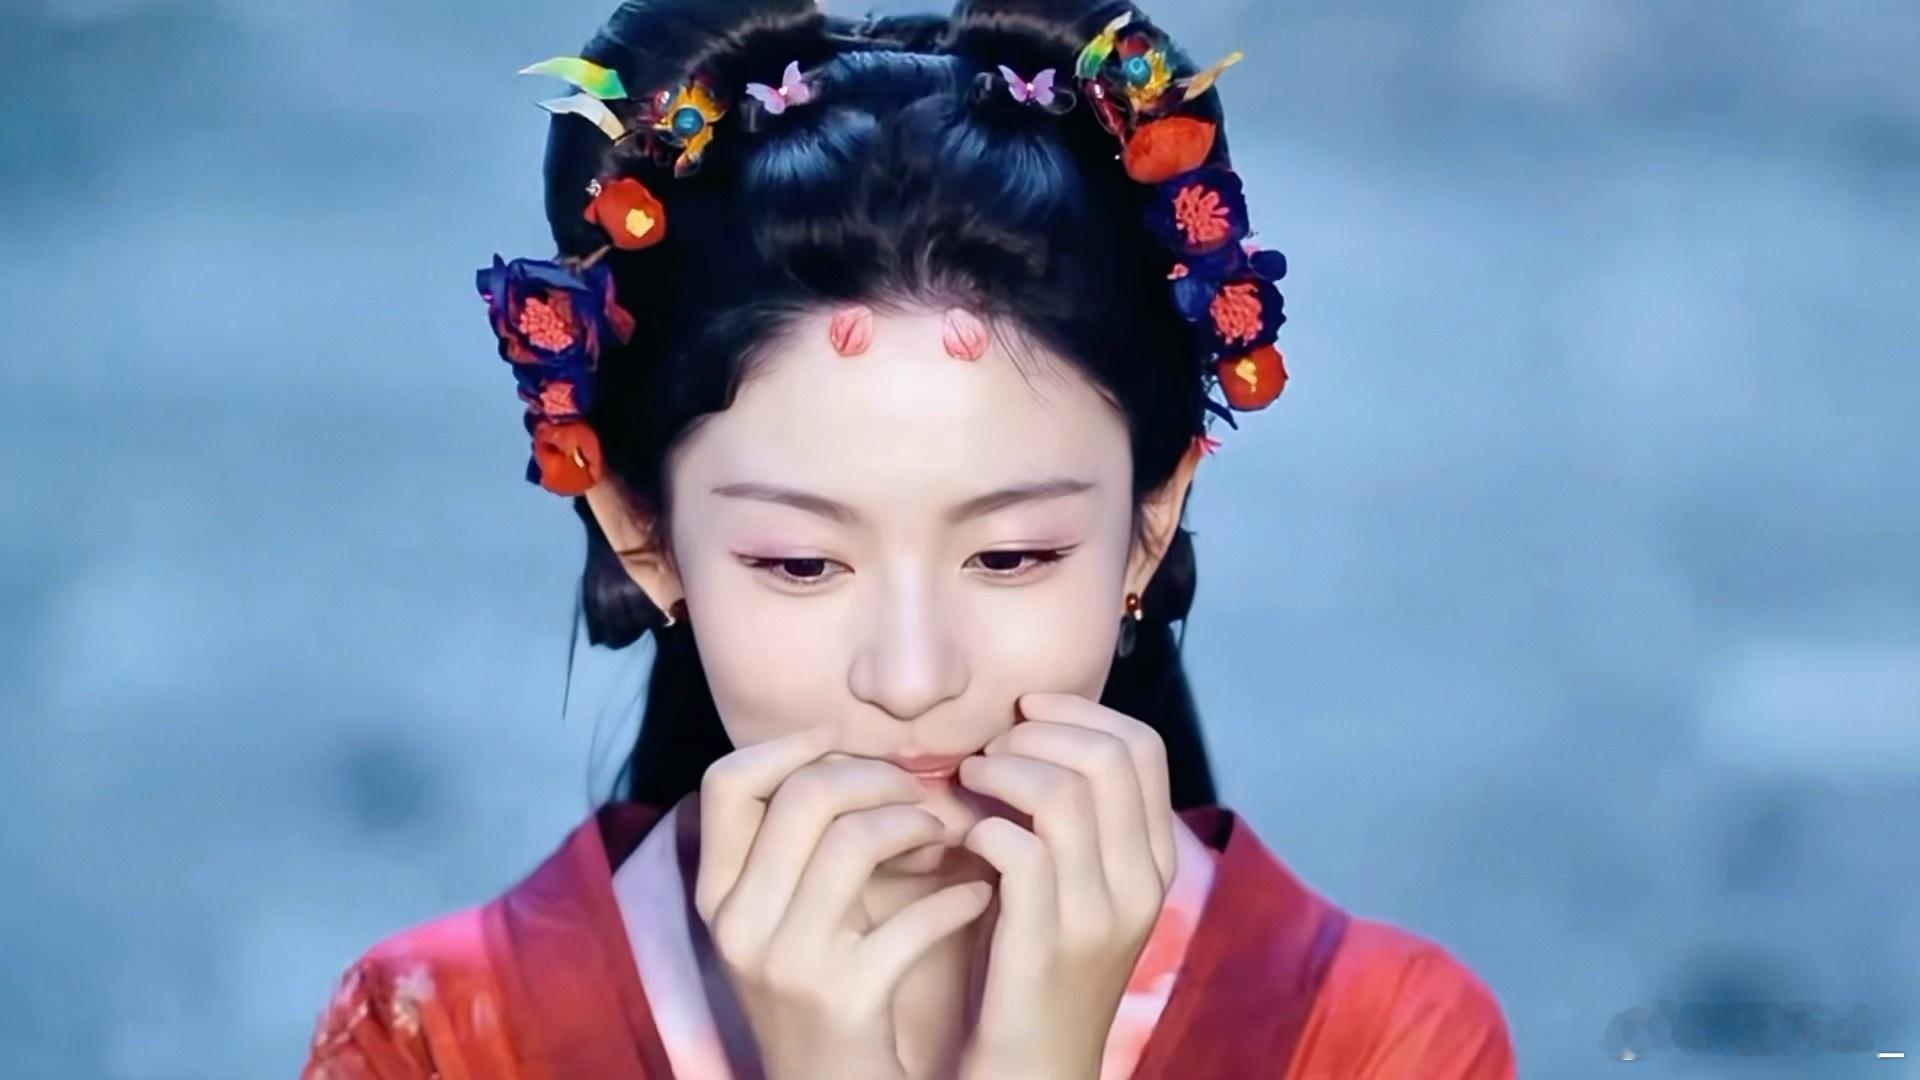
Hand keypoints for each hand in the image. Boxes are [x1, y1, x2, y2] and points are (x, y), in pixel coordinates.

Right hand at [694, 726, 994, 1079]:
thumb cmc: (823, 989)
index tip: (842, 742)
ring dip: (916, 824)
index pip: (726, 782)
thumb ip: (796, 846)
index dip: (789, 745)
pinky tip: (977, 895)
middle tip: (915, 792)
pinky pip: (912, 919)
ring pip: (854, 840)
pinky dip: (957, 898)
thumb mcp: (783, 917)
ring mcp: (787, 961)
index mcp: (718, 894)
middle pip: (802, 795)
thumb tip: (851, 757)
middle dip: (875, 777)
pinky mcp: (843, 997)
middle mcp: (738, 923)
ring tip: (945, 836)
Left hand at [954, 693, 1178, 1079]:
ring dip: (1004, 771)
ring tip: (968, 782)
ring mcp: (1100, 916)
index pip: (1142, 747)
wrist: (1033, 1070)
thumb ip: (1070, 819)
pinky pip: (1022, 851)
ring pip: (1065, 795)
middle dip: (1038, 733)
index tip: (1026, 712)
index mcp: (1153, 861)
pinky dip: (984, 827)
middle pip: (1108, 757)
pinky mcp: (1048, 944)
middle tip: (991, 751)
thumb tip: (1027, 734)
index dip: (1080, 712)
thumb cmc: (1034, 966)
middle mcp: (1141, 884)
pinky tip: (963, 839)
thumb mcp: (1072, 885)